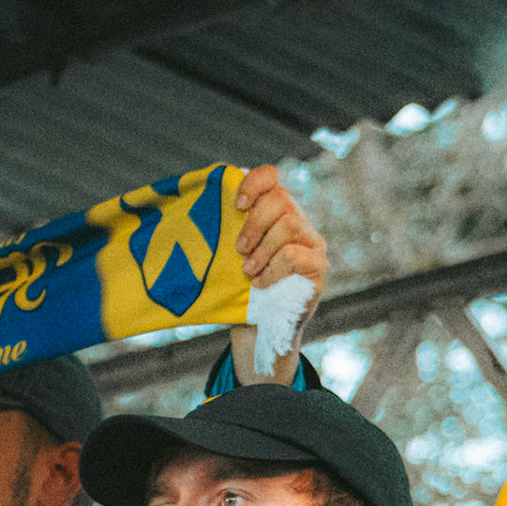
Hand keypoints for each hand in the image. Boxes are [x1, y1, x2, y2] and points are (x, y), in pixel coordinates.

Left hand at [230, 165, 327, 384]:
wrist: (259, 327)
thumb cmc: (240, 287)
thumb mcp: (229, 255)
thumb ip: (224, 230)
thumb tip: (188, 214)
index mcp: (273, 211)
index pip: (271, 177)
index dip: (254, 183)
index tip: (236, 206)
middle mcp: (297, 220)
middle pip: (281, 198)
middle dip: (253, 223)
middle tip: (238, 250)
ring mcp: (312, 241)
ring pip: (289, 224)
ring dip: (262, 249)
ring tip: (247, 271)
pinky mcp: (318, 265)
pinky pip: (294, 255)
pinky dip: (272, 269)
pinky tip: (260, 284)